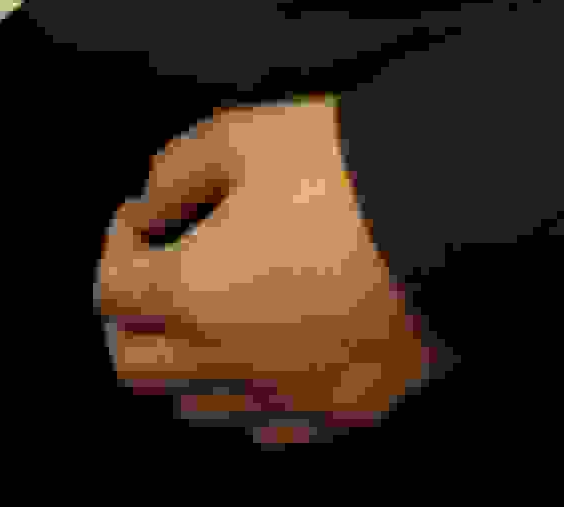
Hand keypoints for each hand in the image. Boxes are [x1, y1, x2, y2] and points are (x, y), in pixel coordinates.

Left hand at [94, 98, 451, 452]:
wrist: (453, 217)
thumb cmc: (345, 172)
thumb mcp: (242, 136)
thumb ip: (176, 169)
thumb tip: (151, 202)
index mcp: (189, 294)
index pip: (110, 291)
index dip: (118, 243)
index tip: (147, 217)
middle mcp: (229, 362)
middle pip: (137, 366)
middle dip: (135, 318)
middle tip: (159, 275)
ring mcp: (289, 397)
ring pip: (198, 409)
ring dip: (189, 362)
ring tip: (215, 312)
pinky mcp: (345, 412)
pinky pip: (272, 429)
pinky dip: (255, 397)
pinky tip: (272, 351)